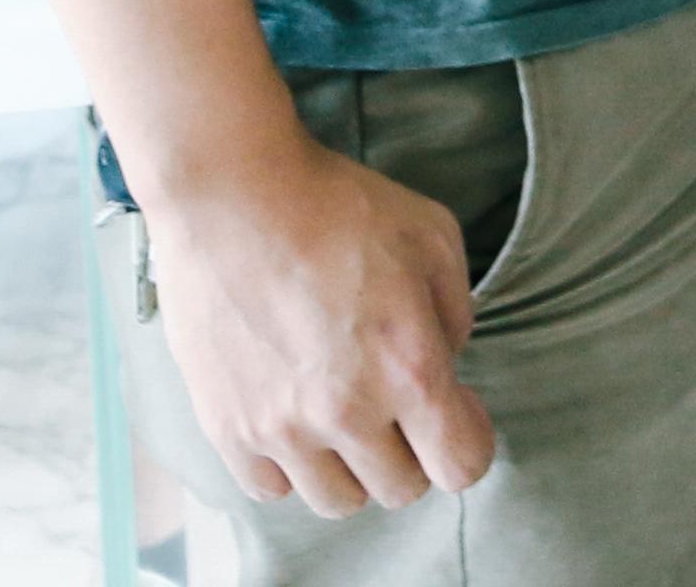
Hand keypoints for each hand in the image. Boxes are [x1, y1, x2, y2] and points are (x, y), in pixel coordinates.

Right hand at [141, 134, 496, 515]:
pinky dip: (289, 466)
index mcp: (409, 369)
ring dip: (352, 467)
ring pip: (337, 501)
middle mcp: (347, 413)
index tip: (456, 407)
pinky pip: (270, 488)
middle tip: (398, 406)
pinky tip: (294, 418)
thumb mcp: (434, 237)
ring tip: (344, 416)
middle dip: (413, 452)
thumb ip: (455, 313)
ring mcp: (281, 427)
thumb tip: (447, 363)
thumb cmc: (338, 205)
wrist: (233, 193)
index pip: (461, 467)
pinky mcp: (227, 426)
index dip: (468, 440)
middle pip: (400, 490)